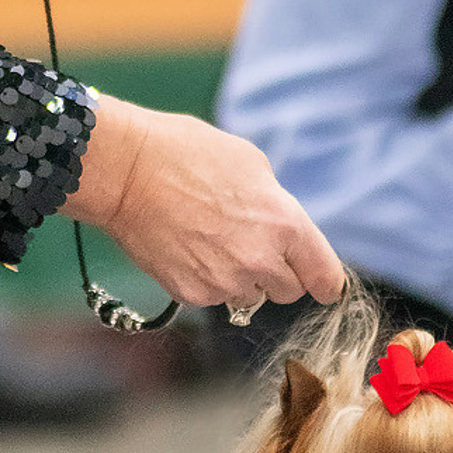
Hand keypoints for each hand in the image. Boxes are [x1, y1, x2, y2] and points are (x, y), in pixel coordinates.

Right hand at [61, 96, 345, 315]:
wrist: (127, 172)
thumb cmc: (187, 154)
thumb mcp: (250, 163)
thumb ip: (275, 204)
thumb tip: (279, 228)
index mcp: (285, 225)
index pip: (325, 277)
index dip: (326, 281)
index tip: (323, 283)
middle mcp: (261, 260)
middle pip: (289, 292)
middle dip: (277, 272)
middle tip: (252, 245)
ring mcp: (224, 282)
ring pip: (249, 297)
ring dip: (241, 279)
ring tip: (213, 242)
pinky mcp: (191, 294)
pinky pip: (212, 296)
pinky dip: (206, 279)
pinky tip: (188, 248)